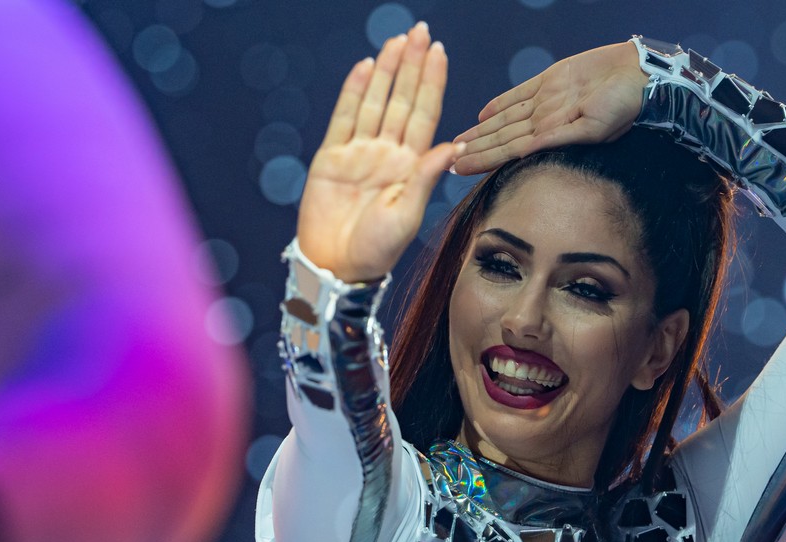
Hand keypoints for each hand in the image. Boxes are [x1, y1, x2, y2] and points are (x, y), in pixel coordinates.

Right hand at [297, 23, 459, 281]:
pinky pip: (344, 118)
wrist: (338, 267)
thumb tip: (454, 145)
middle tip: (420, 30)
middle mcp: (387, 153)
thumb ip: (425, 178)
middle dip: (411, 65)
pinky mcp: (331, 158)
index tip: (439, 52)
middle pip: (401, 100)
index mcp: (410, 166)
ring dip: (386, 71)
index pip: (424, 115)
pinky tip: (365, 67)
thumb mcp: (407, 215)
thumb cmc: (377, 251)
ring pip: (375, 102)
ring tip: (396, 41)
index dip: (431, 83)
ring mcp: (358, 153)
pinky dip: (354, 92)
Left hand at [451, 42, 646, 174]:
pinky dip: (500, 104)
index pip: (506, 150)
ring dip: (480, 132)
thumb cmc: (624, 107)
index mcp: (550, 134)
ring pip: (504, 119)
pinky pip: (519, 94)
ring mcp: (545, 101)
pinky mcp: (551, 80)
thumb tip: (525, 150)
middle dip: (474, 149)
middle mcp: (543, 120)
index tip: (456, 168)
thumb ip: (558, 139)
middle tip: (446, 159)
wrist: (640, 76)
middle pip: (500, 136)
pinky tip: (482, 115)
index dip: (481, 158)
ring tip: (457, 143)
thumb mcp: (593, 129)